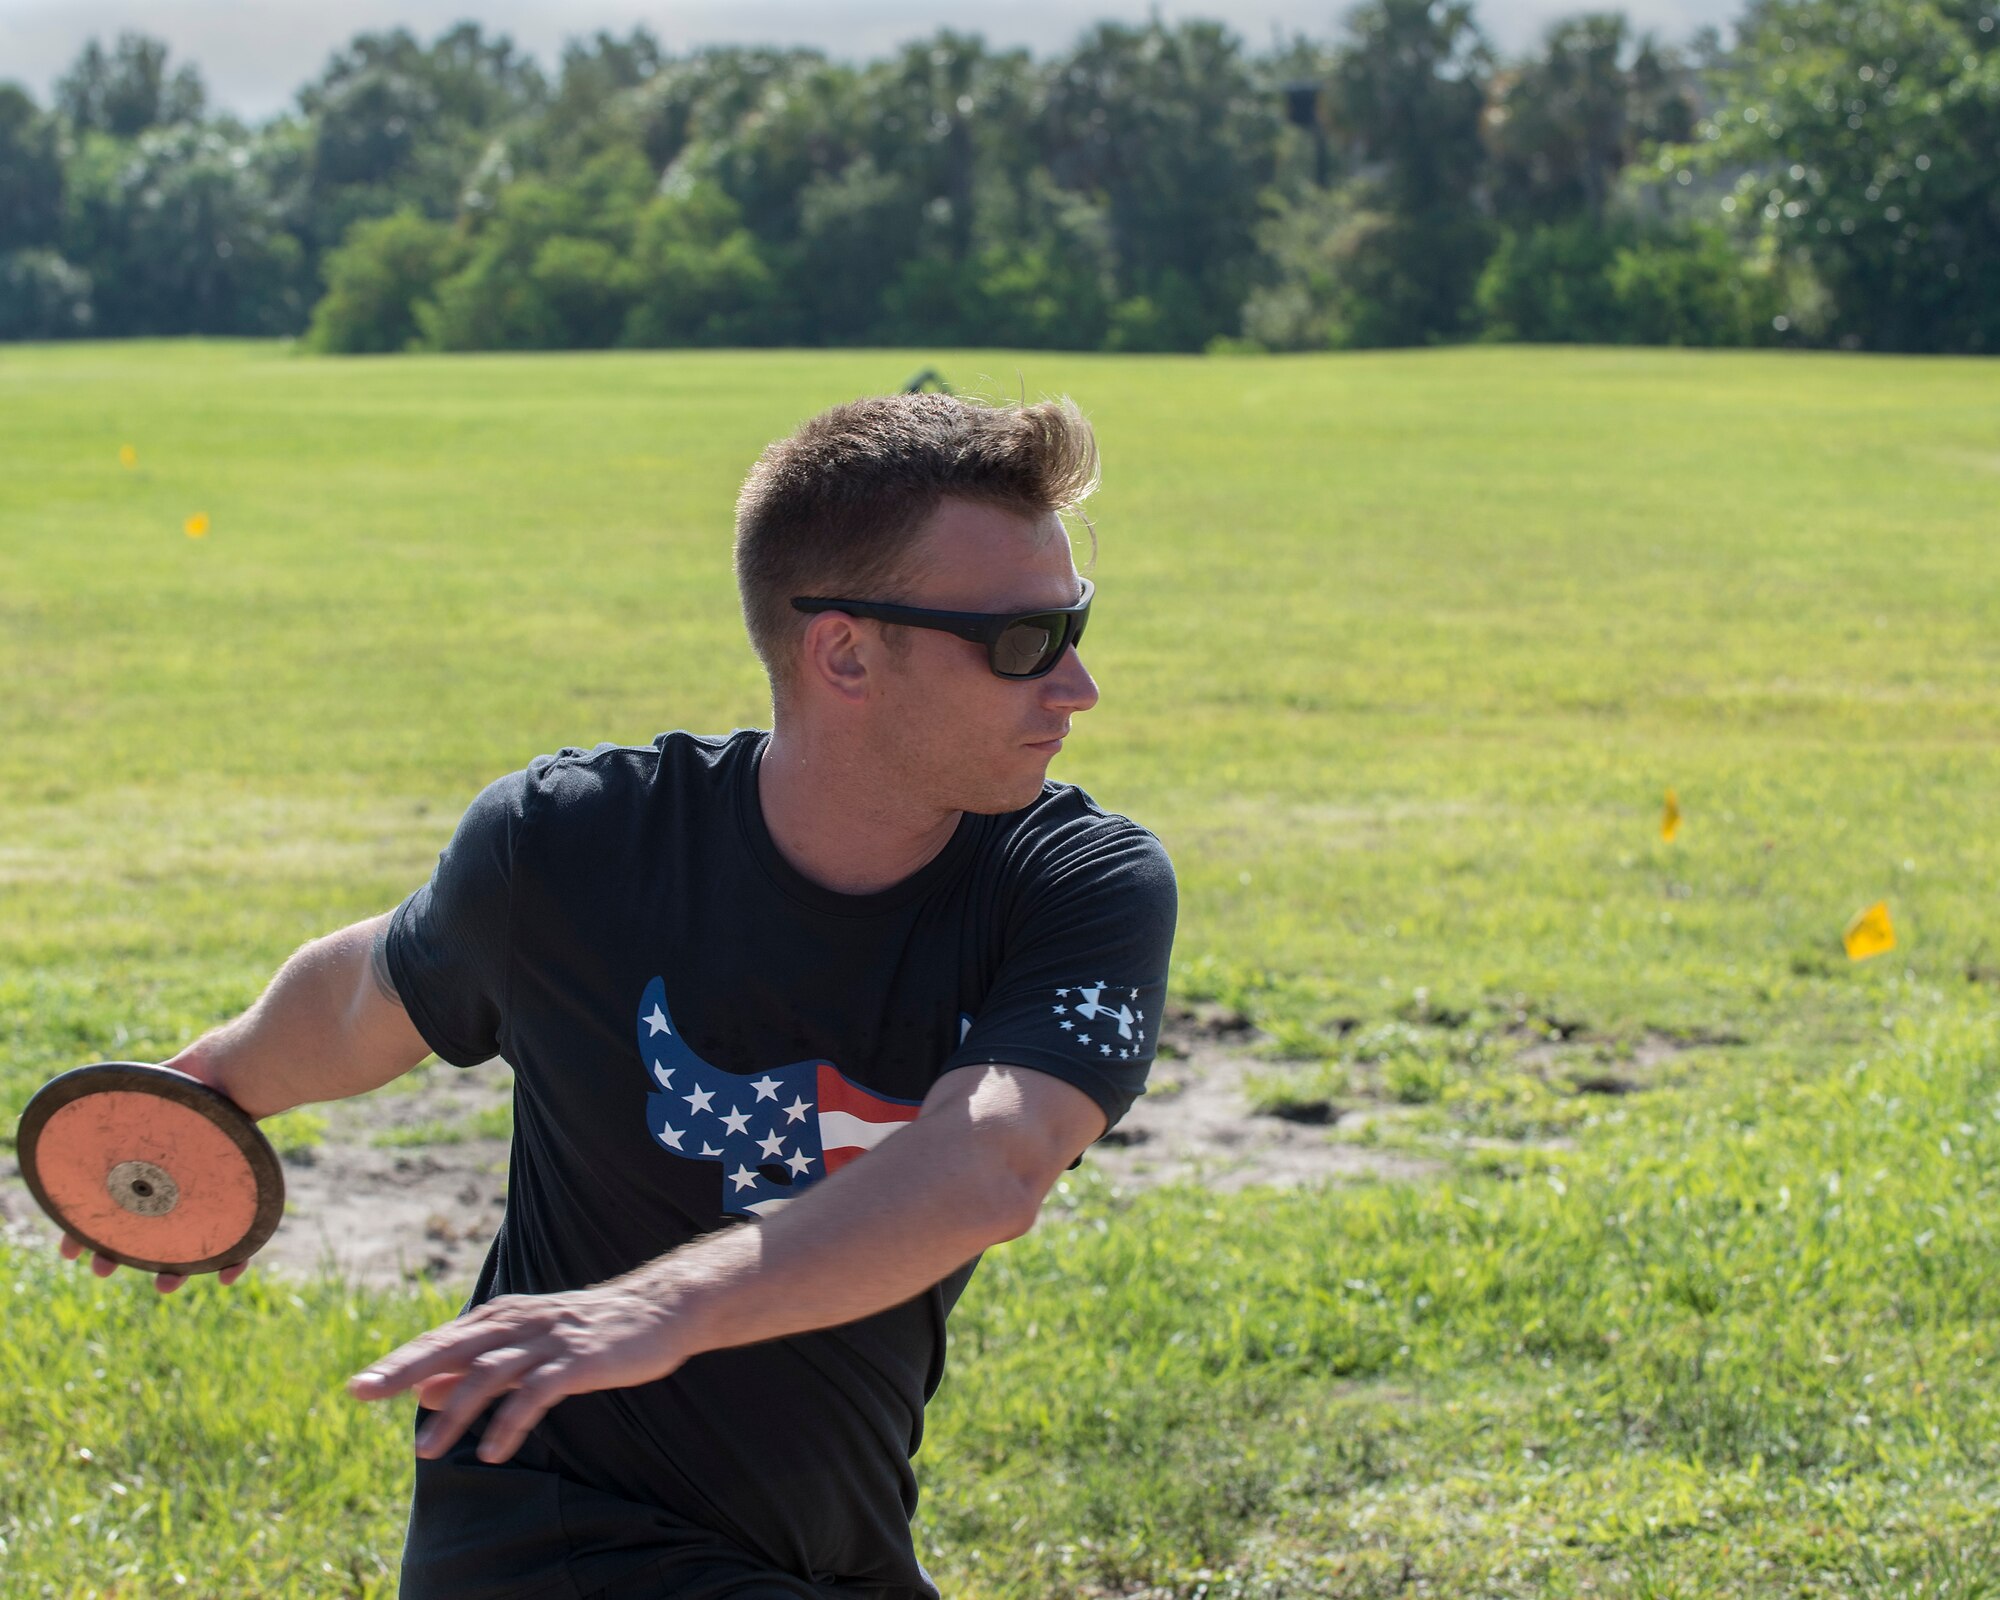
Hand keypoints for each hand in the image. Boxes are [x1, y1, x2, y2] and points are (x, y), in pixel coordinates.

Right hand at [56, 1047, 252, 1293]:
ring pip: (193, 1242)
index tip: (70, 1253)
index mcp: (153, 1167)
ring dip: (174, 1269)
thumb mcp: (151, 1092)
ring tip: (164, 1287)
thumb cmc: (197, 1078)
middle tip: (103, 1271)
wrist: (245, 1072)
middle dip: (125, 1255)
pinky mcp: (247, 1194)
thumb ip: (119, 1113)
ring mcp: (215, 1190)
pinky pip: (243, 1234)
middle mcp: (182, 1182)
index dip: (92, 1230)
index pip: (117, 1206)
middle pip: (150, 1229)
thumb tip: (73, 1132)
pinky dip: (235, 1259)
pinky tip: (227, 1275)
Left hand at [346, 1286, 692, 1463]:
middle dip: (404, 1370)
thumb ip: (476, 1367)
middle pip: (451, 1346)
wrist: (660, 1309)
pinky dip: (511, 1422)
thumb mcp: (527, 1346)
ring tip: (426, 1453)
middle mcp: (518, 1322)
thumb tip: (424, 1392)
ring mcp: (548, 1340)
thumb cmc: (590, 1331)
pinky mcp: (578, 1360)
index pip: (440, 1340)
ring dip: (455, 1414)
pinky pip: (537, 1393)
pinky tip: (493, 1452)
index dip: (399, 1363)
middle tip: (363, 1392)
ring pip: (489, 1373)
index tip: (359, 1387)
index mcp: (503, 1316)